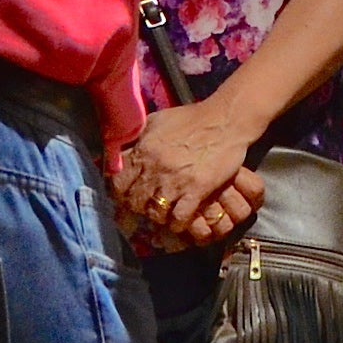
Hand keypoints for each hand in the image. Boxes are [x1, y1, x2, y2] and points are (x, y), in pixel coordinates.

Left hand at [112, 101, 265, 253]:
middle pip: (134, 201)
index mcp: (144, 149)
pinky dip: (177, 223)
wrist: (225, 120)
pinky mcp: (197, 188)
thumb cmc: (191, 119)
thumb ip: (137, 137)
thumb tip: (119, 148)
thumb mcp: (157, 121)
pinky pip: (179, 217)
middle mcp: (156, 166)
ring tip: (163, 214)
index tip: (123, 197)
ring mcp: (176, 179)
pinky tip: (179, 220)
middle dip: (138, 207)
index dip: (117, 193)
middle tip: (145, 208)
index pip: (117, 182)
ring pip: (155, 212)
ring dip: (158, 216)